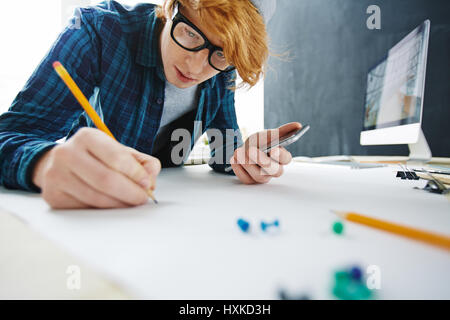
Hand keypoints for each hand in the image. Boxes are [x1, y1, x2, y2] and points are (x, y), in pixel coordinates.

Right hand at [32, 127, 160, 208]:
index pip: (116, 157)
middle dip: (130, 192)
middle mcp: (67, 153)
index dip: (136, 173)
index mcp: (87, 137)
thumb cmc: (95, 158)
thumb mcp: (119, 151)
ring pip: (96, 197)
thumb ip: (141, 162)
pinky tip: (112, 205)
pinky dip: (104, 210)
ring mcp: (56, 175)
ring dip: (119, 204)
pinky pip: (86, 208)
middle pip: (106, 180)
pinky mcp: (53, 196)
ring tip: (130, 203)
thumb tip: (151, 176)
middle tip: (142, 198)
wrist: (59, 164)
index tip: (147, 183)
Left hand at [230, 122, 300, 184]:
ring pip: (259, 176)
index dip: (280, 156)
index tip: (273, 149)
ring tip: (239, 152)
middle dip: (262, 161)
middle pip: (274, 171)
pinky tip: (234, 158)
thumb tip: (298, 125)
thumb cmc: (260, 142)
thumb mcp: (269, 134)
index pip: (286, 159)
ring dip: (248, 164)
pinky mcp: (251, 181)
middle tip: (251, 150)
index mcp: (282, 158)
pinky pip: (246, 179)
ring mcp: (263, 177)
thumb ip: (282, 131)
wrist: (245, 148)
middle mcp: (274, 170)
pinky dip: (239, 169)